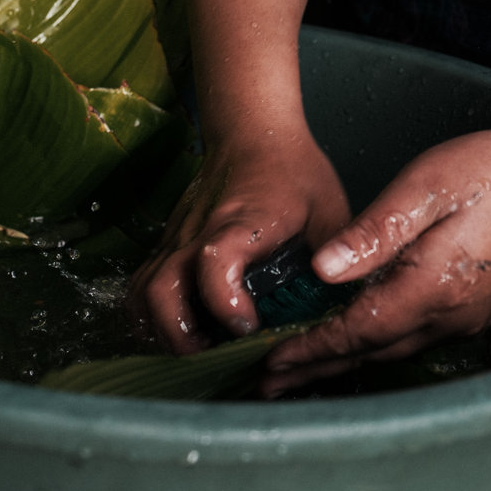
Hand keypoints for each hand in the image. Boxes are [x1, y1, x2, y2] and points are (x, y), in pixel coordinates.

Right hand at [128, 132, 349, 352]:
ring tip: (195, 349)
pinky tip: (179, 331)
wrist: (249, 133)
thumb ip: (338, 261)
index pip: (215, 260)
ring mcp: (175, 240)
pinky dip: (150, 317)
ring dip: (160, 330)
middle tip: (214, 357)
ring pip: (142, 294)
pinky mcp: (165, 246)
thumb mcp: (329, 211)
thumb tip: (349, 312)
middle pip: (161, 290)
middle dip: (181, 336)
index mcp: (244, 222)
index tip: (247, 326)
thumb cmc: (293, 173)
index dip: (224, 300)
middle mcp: (197, 233)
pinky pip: (141, 287)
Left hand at [262, 123, 490, 396]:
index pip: (358, 331)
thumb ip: (371, 232)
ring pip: (388, 350)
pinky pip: (406, 339)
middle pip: (369, 352)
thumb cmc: (487, 173)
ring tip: (295, 370)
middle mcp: (449, 314)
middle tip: (268, 383)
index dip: (312, 348)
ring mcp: (461, 317)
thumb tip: (323, 269)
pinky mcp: (466, 310)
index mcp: (433, 286)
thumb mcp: (422, 188)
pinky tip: (346, 343)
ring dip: (340, 361)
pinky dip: (368, 346)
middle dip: (316, 367)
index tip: (272, 361)